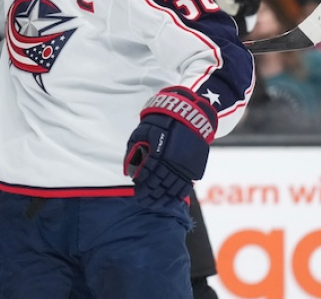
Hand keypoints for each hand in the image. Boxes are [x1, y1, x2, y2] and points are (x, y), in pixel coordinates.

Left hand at [123, 86, 215, 207]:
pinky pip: (185, 186)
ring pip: (171, 187)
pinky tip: (170, 202)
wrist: (187, 115)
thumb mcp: (141, 132)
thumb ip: (133, 152)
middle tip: (142, 202)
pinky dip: (178, 195)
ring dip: (162, 198)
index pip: (147, 173)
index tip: (136, 191)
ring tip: (153, 205)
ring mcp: (184, 165)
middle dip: (149, 194)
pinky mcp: (194, 167)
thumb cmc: (160, 123)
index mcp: (157, 151)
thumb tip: (127, 172)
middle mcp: (171, 160)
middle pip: (158, 183)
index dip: (141, 184)